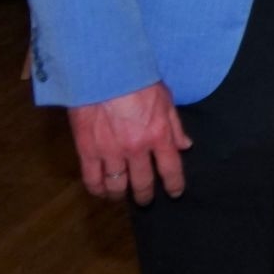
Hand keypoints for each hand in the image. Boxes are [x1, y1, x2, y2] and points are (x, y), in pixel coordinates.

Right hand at [68, 82, 191, 204]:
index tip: (175, 193)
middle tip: (146, 200)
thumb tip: (185, 146)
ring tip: (122, 196)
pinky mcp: (88, 150)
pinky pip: (92, 179)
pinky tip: (102, 191)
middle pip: (143, 182)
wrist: (103, 73)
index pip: (170, 168)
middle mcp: (136, 148)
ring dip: (121, 195)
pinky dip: (97, 189)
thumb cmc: (137, 81)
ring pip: (117, 185)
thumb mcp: (165, 100)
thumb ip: (175, 126)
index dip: (174, 184)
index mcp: (158, 135)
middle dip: (146, 194)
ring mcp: (111, 152)